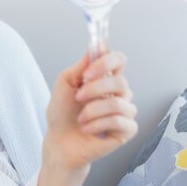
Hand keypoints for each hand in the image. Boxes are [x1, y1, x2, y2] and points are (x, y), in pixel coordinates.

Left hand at [43, 51, 137, 171]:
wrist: (59, 140)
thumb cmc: (62, 112)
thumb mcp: (65, 83)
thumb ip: (81, 65)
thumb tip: (98, 45)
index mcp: (105, 78)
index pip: (119, 60)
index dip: (107, 61)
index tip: (88, 72)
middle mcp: (118, 93)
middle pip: (120, 81)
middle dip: (94, 90)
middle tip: (77, 97)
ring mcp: (125, 111)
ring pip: (118, 103)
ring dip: (93, 110)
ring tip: (80, 118)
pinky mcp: (127, 130)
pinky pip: (120, 121)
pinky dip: (98, 124)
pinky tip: (87, 128)